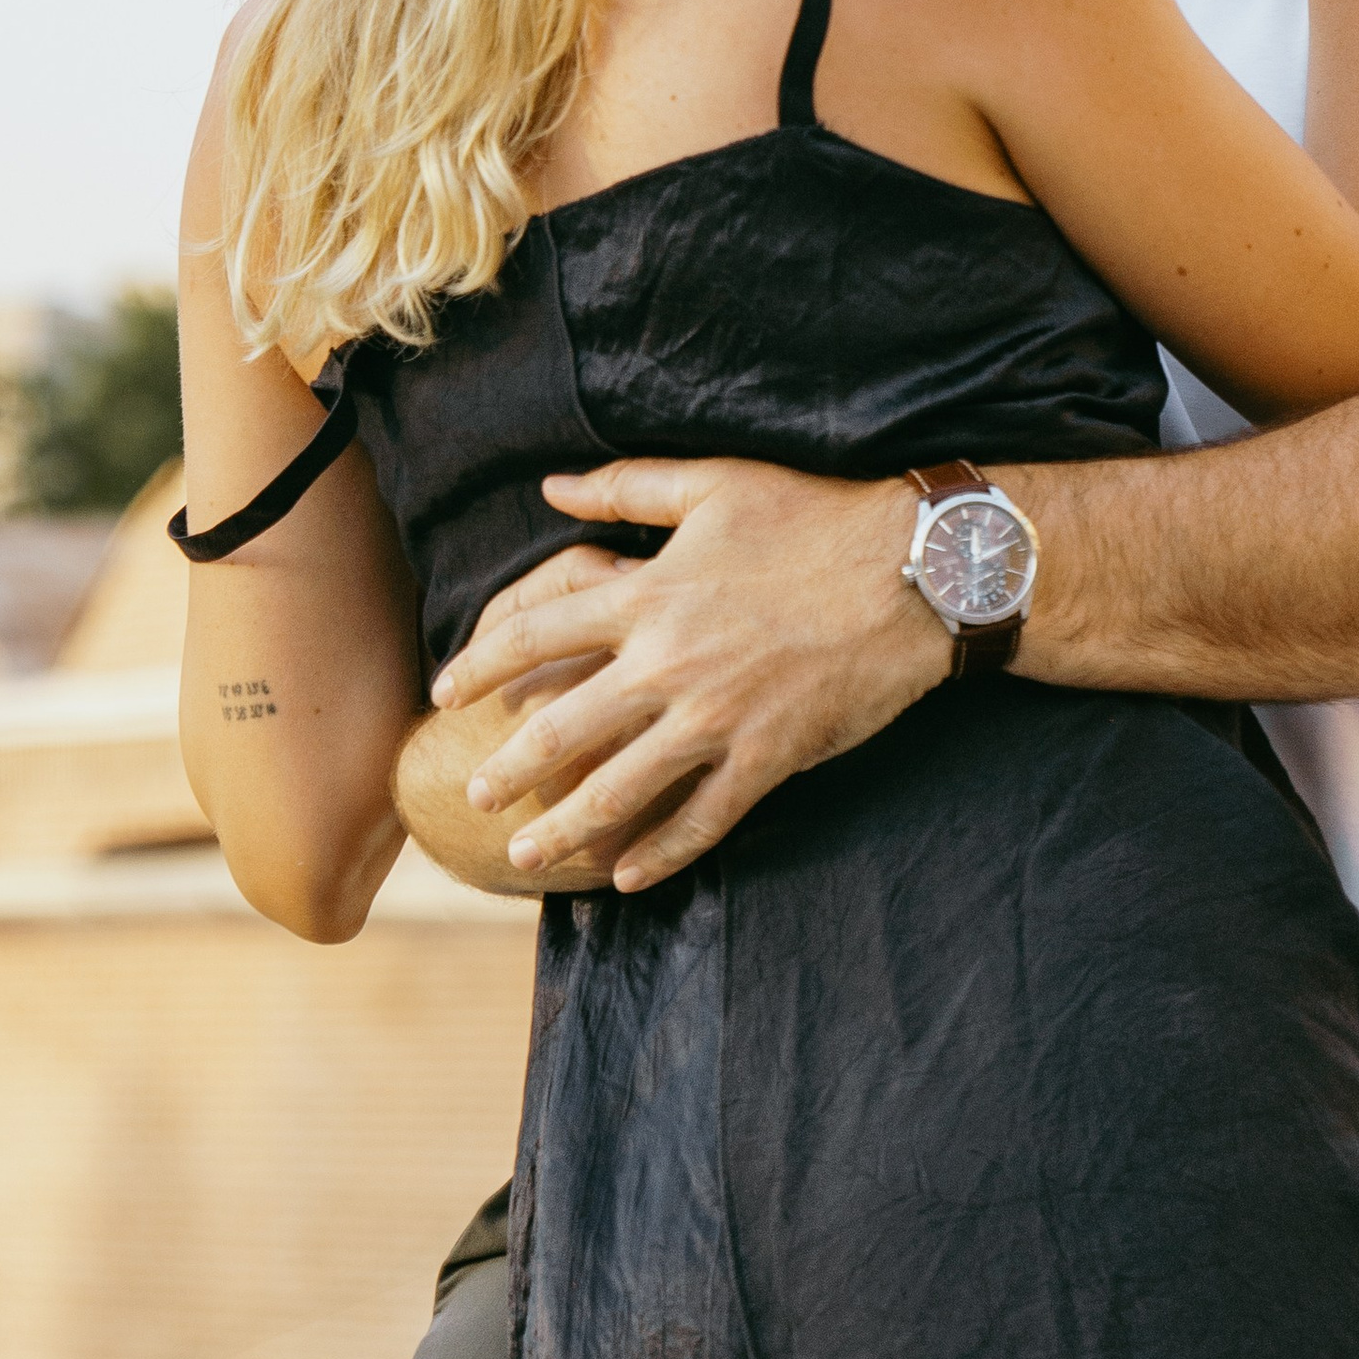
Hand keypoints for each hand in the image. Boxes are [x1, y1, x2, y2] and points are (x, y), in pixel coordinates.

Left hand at [426, 459, 937, 888]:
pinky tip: (629, 875)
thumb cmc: (815, 517)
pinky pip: (701, 818)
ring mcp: (716, 717)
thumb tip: (551, 487)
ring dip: (563, 827)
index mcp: (647, 595)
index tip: (445, 693)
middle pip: (559, 729)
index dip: (478, 666)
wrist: (913, 570)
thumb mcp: (717, 483)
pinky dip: (661, 852)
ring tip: (524, 854)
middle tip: (474, 793)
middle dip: (506, 769)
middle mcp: (668, 664)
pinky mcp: (767, 755)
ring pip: (618, 789)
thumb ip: (627, 485)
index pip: (534, 635)